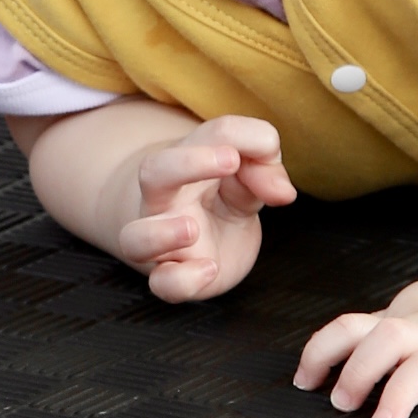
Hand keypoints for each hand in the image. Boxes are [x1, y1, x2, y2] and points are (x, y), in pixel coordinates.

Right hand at [118, 118, 294, 301]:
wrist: (203, 239)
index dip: (237, 136)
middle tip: (230, 161)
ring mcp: (162, 240)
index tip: (259, 151)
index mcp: (189, 162)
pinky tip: (210, 269)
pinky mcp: (174, 276)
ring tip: (192, 228)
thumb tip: (283, 192)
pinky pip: (163, 283)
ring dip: (160, 232)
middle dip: (188, 162)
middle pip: (153, 170)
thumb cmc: (223, 197)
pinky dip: (182, 280)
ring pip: (134, 238)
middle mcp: (167, 198)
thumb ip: (266, 169)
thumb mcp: (250, 175)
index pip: (211, 133)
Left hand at [295, 262, 417, 417]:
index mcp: (407, 324)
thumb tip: (321, 372)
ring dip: (403, 391)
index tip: (305, 382)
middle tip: (342, 404)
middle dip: (359, 370)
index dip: (323, 351)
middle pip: (388, 339)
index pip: (354, 328)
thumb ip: (378, 339)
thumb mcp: (415, 319)